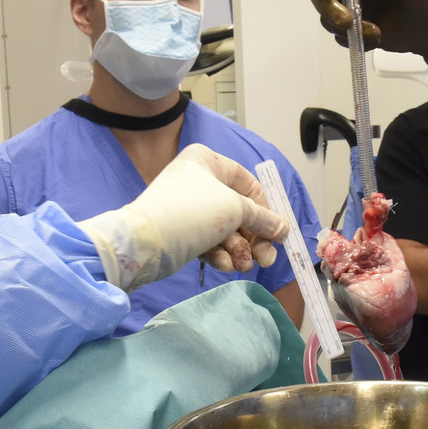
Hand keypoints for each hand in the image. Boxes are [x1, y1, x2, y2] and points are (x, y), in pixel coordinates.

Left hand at [77, 144, 289, 291]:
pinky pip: (211, 242)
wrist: (143, 244)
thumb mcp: (235, 209)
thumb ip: (263, 218)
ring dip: (240, 251)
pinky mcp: (183, 233)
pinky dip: (221, 255)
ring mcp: (190, 209)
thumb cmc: (190, 213)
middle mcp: (199, 182)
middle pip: (240, 211)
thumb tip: (284, 229)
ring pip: (227, 231)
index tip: (277, 231)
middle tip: (266, 259)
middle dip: (255, 238)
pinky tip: (226, 267)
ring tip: (244, 266)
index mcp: (208, 162)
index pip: (248, 184)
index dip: (266, 208)